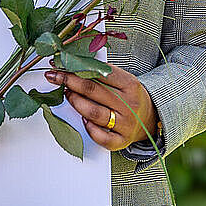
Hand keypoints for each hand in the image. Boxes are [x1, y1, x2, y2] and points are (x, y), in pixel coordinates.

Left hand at [44, 67, 158, 151]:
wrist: (150, 118)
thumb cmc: (131, 97)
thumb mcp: (124, 80)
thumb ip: (104, 73)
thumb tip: (75, 64)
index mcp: (130, 85)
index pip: (101, 73)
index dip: (78, 67)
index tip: (62, 64)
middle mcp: (129, 105)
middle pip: (93, 91)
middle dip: (70, 82)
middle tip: (55, 77)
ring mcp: (126, 124)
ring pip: (94, 113)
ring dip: (76, 102)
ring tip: (67, 94)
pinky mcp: (121, 141)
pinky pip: (101, 137)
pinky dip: (89, 128)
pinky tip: (83, 119)